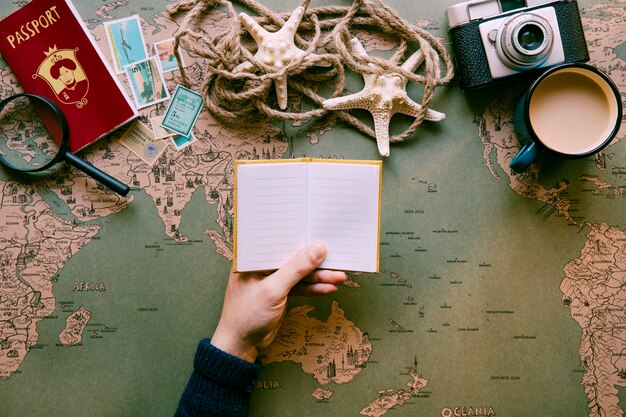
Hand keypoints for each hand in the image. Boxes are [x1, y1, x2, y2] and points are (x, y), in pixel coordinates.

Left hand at [211, 242, 345, 361]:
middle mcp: (262, 266)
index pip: (280, 242)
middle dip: (315, 260)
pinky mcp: (280, 293)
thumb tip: (317, 249)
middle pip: (293, 258)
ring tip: (340, 277)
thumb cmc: (246, 316)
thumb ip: (296, 269)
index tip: (322, 236)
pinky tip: (329, 288)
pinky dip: (314, 288)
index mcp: (253, 258)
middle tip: (337, 258)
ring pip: (300, 274)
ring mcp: (272, 280)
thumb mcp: (273, 290)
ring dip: (320, 276)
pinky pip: (300, 287)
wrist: (241, 346)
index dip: (301, 237)